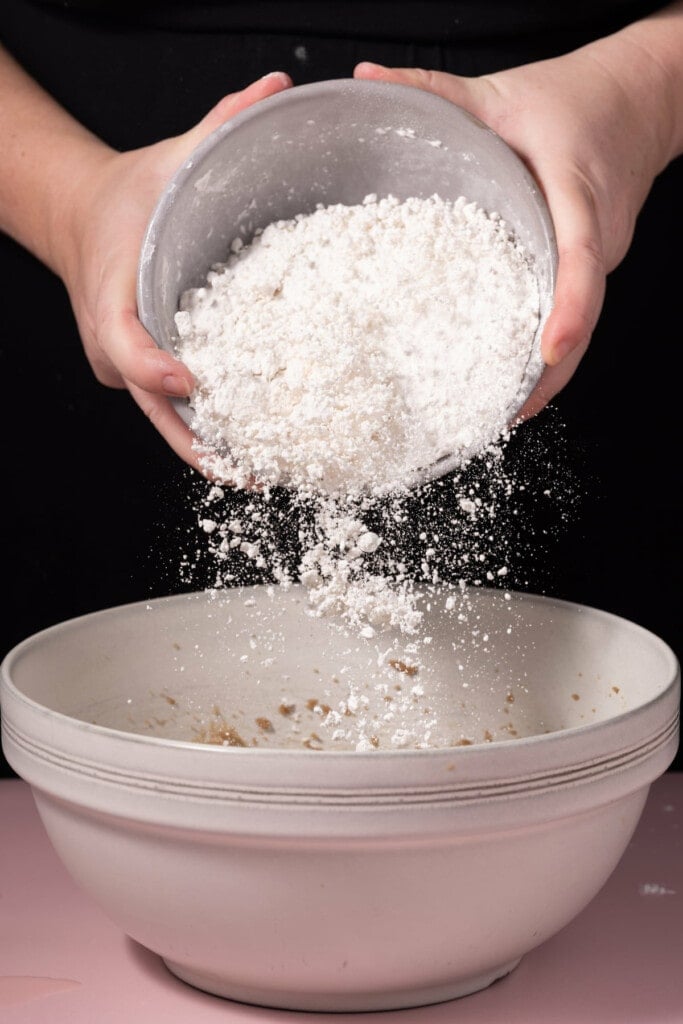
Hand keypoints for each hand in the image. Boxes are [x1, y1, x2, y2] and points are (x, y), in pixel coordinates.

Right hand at [54, 72, 291, 467]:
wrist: (82, 219)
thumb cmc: (123, 198)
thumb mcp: (166, 160)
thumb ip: (218, 126)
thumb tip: (276, 89)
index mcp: (110, 296)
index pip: (123, 343)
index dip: (154, 367)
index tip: (190, 382)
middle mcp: (115, 344)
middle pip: (153, 407)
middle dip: (200, 443)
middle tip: (250, 470)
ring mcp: (127, 366)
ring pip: (166, 420)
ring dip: (210, 450)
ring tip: (261, 475)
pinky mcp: (142, 373)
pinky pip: (175, 410)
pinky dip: (210, 431)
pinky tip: (251, 449)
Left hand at [355, 32, 675, 417]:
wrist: (638, 101)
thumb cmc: (576, 100)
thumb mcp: (501, 91)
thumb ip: (434, 90)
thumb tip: (364, 82)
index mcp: (579, 198)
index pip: (579, 262)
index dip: (566, 311)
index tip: (545, 355)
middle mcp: (596, 242)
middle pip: (580, 321)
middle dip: (544, 377)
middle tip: (496, 418)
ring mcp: (599, 261)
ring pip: (579, 330)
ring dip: (544, 377)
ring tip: (496, 417)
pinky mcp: (590, 268)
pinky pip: (572, 317)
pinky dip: (544, 355)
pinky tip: (509, 380)